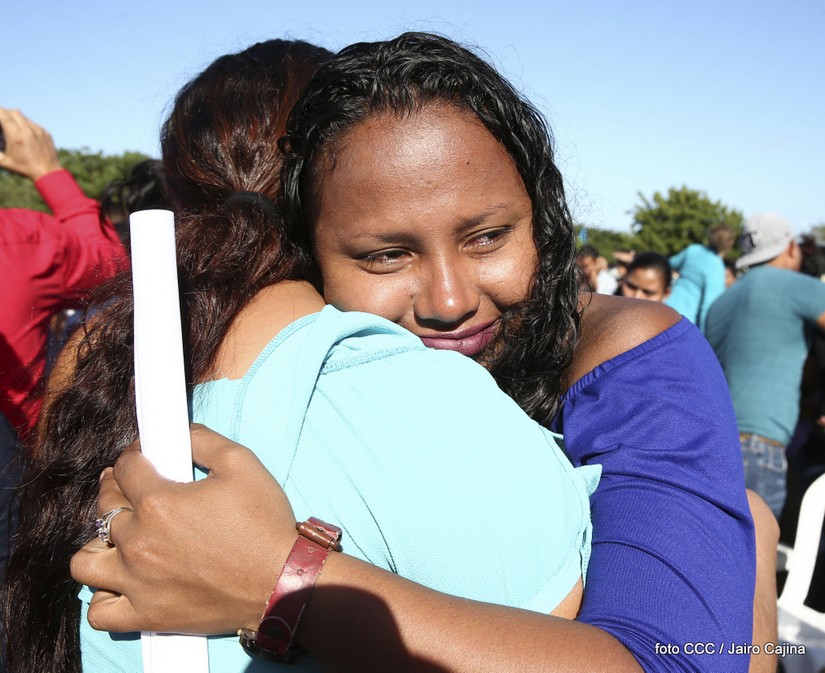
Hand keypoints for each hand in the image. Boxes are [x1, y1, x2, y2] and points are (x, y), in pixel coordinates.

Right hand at [0, 108, 61, 179]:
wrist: (49, 173)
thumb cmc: (25, 169)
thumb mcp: (5, 162)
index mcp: (16, 136)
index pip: (4, 116)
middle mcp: (28, 131)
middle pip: (14, 112)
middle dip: (6, 112)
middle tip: (1, 118)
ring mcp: (39, 131)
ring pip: (25, 118)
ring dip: (16, 119)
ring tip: (12, 127)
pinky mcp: (46, 133)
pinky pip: (34, 124)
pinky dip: (27, 125)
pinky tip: (24, 133)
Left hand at [70, 424, 297, 633]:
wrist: (280, 581)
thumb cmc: (264, 523)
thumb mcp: (242, 463)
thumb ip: (203, 439)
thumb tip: (179, 431)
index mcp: (159, 503)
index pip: (125, 467)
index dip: (134, 455)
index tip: (143, 459)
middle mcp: (139, 542)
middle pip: (105, 506)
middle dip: (117, 490)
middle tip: (136, 491)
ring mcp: (137, 583)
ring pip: (85, 560)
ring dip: (100, 543)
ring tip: (122, 538)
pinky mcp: (145, 615)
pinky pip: (100, 611)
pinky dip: (104, 595)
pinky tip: (122, 581)